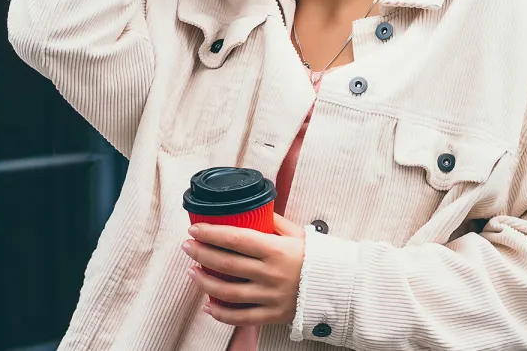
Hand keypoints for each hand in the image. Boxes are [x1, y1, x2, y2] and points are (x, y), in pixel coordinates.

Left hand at [182, 213, 306, 325]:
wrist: (339, 287)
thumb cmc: (316, 257)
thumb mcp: (298, 234)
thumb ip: (274, 222)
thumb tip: (253, 209)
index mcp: (276, 250)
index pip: (236, 239)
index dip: (212, 234)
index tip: (195, 228)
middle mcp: (271, 274)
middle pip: (226, 264)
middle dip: (201, 253)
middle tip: (187, 246)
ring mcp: (270, 297)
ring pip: (228, 292)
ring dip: (205, 282)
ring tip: (191, 272)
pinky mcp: (273, 315)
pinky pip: (241, 318)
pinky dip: (221, 314)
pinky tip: (208, 306)